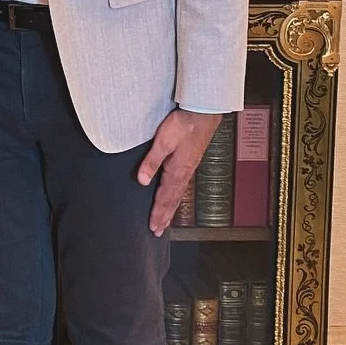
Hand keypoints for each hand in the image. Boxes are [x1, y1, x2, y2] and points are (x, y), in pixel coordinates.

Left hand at [138, 108, 222, 235]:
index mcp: (177, 171)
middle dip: (164, 217)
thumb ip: (151, 162)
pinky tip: (175, 198)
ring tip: (165, 221)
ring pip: (178, 195)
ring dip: (170, 209)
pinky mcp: (190, 162)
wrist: (203, 112)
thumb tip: (142, 181)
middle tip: (157, 231)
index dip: (158, 213)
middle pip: (172, 200)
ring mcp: (189, 168)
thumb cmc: (184, 124)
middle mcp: (184, 173)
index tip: (152, 226)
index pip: (164, 198)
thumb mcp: (163, 142)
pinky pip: (182, 186)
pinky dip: (176, 197)